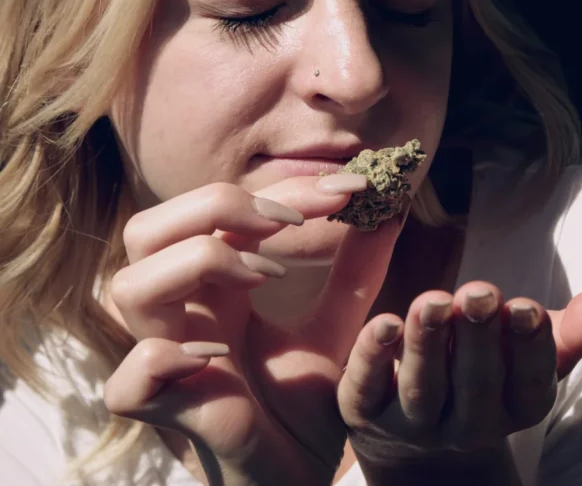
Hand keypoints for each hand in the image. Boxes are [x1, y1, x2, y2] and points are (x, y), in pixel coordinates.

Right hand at [102, 176, 406, 484]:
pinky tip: (224, 358)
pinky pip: (132, 376)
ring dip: (197, 264)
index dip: (282, 188)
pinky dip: (169, 356)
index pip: (222, 213)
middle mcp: (183, 316)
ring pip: (127, 285)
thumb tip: (391, 209)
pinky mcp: (163, 415)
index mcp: (215, 290)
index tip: (352, 189)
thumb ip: (358, 272)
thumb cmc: (304, 409)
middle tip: (286, 222)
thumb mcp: (339, 329)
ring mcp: (165, 362)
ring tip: (265, 278)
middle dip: (215, 206)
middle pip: (147, 228)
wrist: (300, 479)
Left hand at [337, 281, 581, 467]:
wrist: (416, 429)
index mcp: (516, 409)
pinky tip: (383, 322)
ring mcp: (412, 424)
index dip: (529, 348)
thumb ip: (577, 327)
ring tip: (434, 300)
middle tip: (480, 292)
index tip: (527, 307)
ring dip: (428, 343)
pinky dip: (373, 358)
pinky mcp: (363, 412)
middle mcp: (467, 425)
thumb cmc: (489, 369)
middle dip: (479, 337)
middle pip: (477, 384)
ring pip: (422, 388)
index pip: (529, 385)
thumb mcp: (535, 348)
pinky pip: (366, 388)